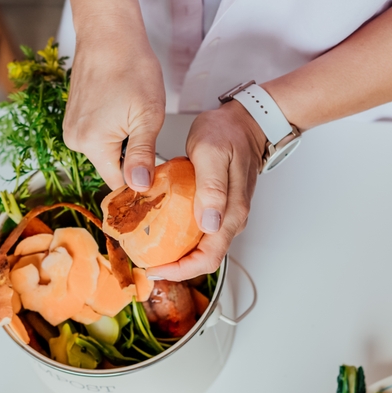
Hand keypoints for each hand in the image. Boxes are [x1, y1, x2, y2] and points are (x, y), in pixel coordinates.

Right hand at [59, 0, 164, 191]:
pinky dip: (112, 130)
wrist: (109, 33)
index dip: (140, 179)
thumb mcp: (147, 116)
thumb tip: (140, 187)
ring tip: (135, 116)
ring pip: (105, 150)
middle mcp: (75, 139)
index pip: (117, 182)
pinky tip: (123, 109)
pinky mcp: (73, 116)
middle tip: (150, 133)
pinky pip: (96, 135)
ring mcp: (72, 127)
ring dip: (124, 143)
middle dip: (132, 159)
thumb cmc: (130, 67)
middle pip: (110, 166)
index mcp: (92, 143)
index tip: (158, 168)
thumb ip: (143, 155)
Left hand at [146, 100, 264, 280]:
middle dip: (176, 266)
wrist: (245, 122)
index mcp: (232, 213)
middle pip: (205, 259)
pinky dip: (181, 237)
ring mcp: (227, 215)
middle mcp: (232, 220)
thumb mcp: (211, 153)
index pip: (208, 258)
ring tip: (150, 247)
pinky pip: (201, 233)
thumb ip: (211, 188)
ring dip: (178, 254)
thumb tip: (210, 223)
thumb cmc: (227, 133)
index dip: (181, 270)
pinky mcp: (221, 208)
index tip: (155, 268)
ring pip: (203, 248)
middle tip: (146, 261)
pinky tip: (163, 228)